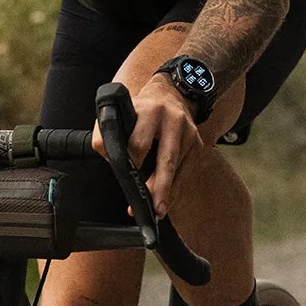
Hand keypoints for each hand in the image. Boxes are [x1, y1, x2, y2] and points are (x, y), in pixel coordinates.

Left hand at [89, 73, 202, 218]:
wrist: (170, 95)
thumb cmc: (141, 110)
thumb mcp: (121, 113)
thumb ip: (107, 133)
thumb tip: (108, 157)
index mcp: (150, 111)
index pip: (140, 142)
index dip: (132, 163)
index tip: (127, 178)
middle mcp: (173, 121)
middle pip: (166, 159)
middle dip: (160, 186)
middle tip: (154, 208)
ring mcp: (189, 133)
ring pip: (178, 169)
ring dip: (168, 192)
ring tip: (158, 210)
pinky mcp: (198, 145)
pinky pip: (186, 172)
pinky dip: (176, 188)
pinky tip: (167, 200)